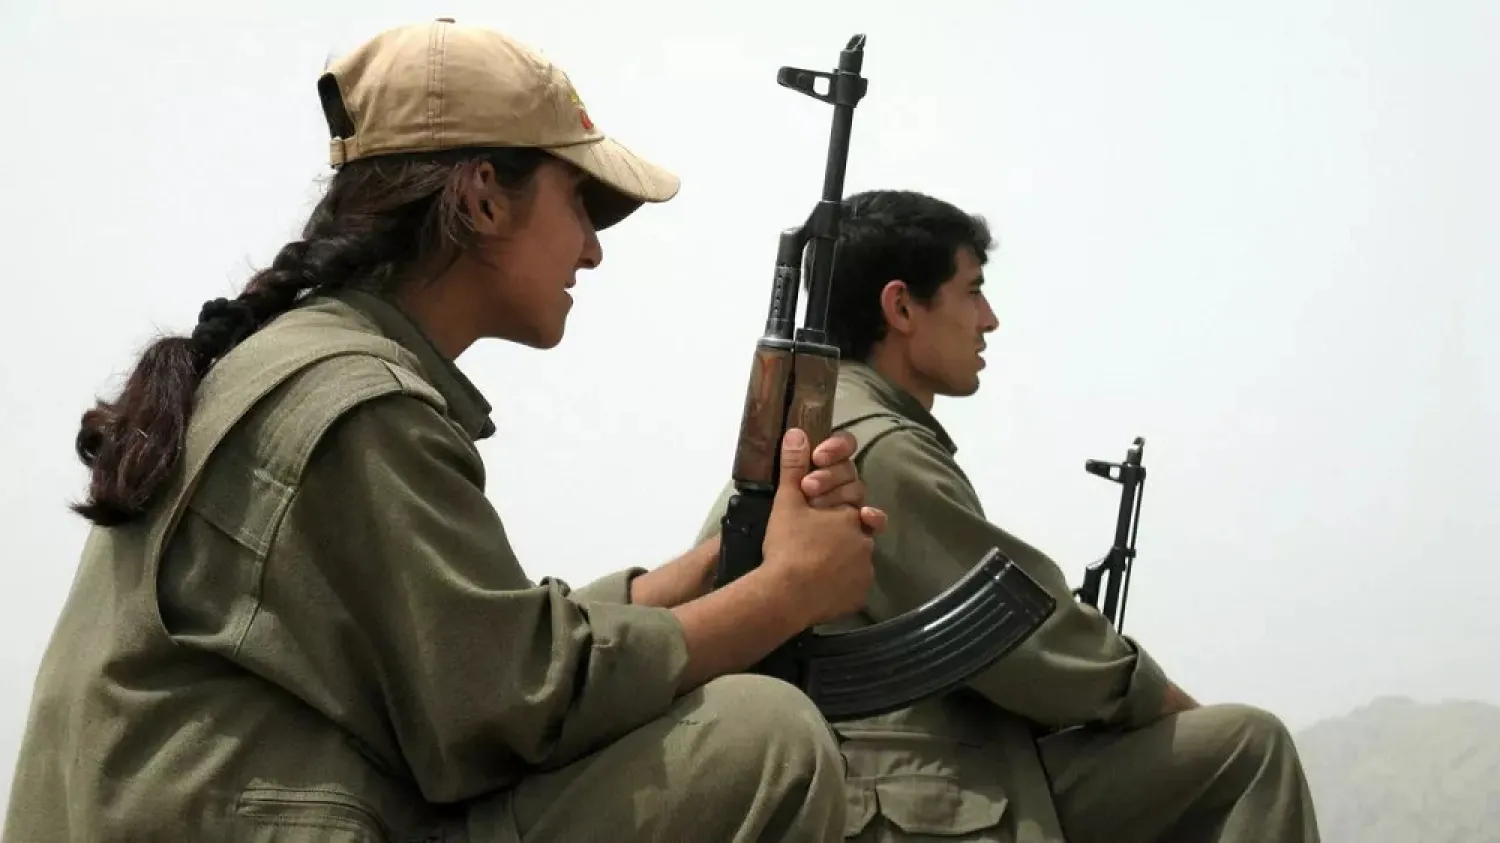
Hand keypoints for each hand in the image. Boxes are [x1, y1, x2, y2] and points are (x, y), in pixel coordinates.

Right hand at [760, 428, 879, 628]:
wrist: (785, 596)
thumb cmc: (787, 546)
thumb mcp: (787, 502)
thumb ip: (794, 466)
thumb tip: (797, 432)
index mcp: (851, 515)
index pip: (851, 502)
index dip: (833, 503)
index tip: (814, 508)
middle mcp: (865, 541)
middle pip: (856, 530)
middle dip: (836, 529)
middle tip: (808, 537)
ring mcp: (865, 571)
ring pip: (856, 557)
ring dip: (840, 556)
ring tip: (812, 562)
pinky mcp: (859, 595)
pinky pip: (854, 584)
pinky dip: (840, 582)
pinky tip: (820, 585)